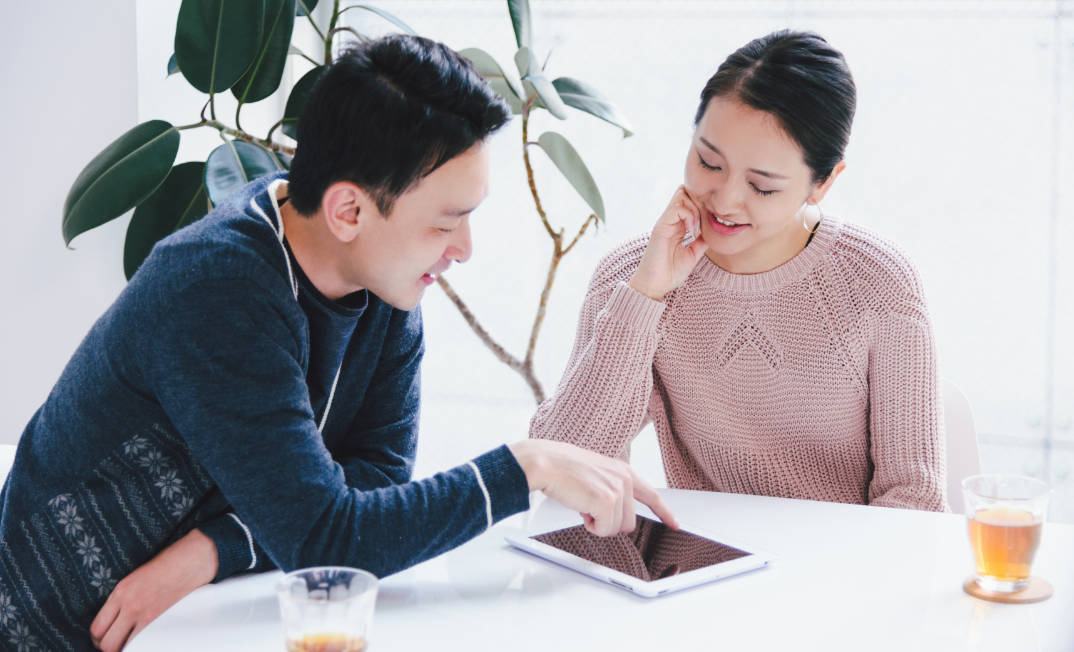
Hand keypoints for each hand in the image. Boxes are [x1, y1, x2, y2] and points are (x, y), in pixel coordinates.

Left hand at [90, 528, 218, 651]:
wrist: (192, 559)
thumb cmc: (168, 566)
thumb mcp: (137, 578)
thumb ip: (124, 599)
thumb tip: (116, 620)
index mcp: (120, 592)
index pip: (96, 628)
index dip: (98, 639)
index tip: (105, 639)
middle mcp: (128, 604)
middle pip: (106, 643)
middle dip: (109, 648)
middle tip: (117, 645)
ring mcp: (145, 614)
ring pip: (121, 648)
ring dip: (125, 649)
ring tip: (131, 645)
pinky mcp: (161, 620)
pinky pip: (144, 643)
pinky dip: (143, 646)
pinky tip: (147, 642)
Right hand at [508, 440, 678, 535]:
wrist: (546, 463)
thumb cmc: (563, 469)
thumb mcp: (595, 475)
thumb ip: (611, 489)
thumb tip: (613, 513)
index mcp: (623, 472)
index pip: (651, 495)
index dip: (664, 512)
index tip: (674, 523)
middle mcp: (624, 479)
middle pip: (629, 523)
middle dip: (609, 523)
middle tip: (590, 510)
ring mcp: (617, 490)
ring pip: (616, 529)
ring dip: (597, 524)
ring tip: (583, 505)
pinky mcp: (606, 501)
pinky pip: (603, 530)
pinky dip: (590, 526)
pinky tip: (580, 509)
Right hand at [627, 186, 709, 300]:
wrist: (654, 286)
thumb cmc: (670, 273)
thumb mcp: (692, 255)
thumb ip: (701, 243)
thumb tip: (713, 234)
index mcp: (676, 226)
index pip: (689, 201)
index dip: (702, 206)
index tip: (708, 225)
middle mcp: (670, 221)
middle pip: (685, 192)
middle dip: (699, 202)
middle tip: (703, 223)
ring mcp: (664, 222)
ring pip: (681, 195)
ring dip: (695, 209)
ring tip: (697, 229)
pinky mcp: (660, 227)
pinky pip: (677, 209)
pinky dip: (689, 216)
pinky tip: (692, 232)